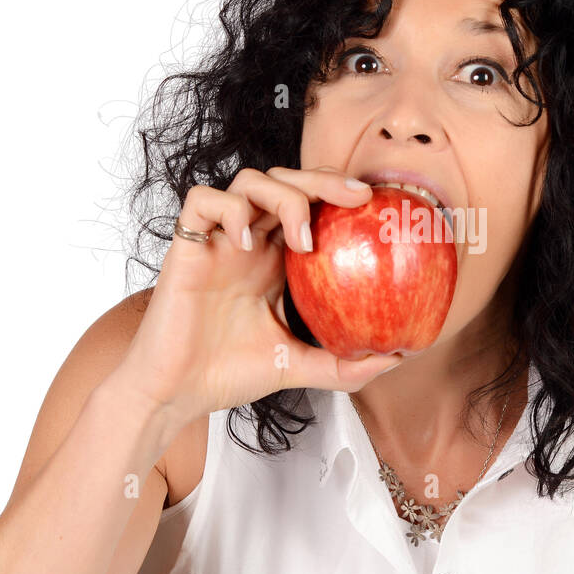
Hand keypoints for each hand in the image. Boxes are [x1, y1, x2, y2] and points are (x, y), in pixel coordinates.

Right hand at [112, 166, 403, 429]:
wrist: (174, 393)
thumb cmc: (227, 375)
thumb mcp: (299, 366)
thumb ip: (345, 364)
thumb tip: (398, 359)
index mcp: (274, 260)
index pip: (309, 205)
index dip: (338, 193)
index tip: (376, 205)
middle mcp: (248, 242)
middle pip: (285, 181)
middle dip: (323, 179)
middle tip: (357, 198)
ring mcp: (217, 241)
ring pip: (249, 181)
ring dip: (282, 197)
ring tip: (301, 238)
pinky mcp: (185, 246)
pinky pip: (202, 200)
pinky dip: (229, 209)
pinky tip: (246, 242)